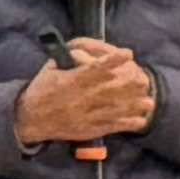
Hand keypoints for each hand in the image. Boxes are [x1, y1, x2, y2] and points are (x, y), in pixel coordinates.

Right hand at [15, 43, 158, 148]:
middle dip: (129, 85)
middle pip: (109, 90)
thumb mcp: (50, 70)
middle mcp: (81, 98)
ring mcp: (86, 115)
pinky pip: (110, 126)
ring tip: (149, 102)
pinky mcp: (88, 129)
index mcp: (71, 81)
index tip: (128, 54)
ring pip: (114, 109)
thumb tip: (81, 49)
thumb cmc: (41, 90)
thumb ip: (66, 60)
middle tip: (145, 80)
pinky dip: (126, 124)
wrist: (30, 119)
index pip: (95, 69)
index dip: (112, 61)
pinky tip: (139, 120)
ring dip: (133, 106)